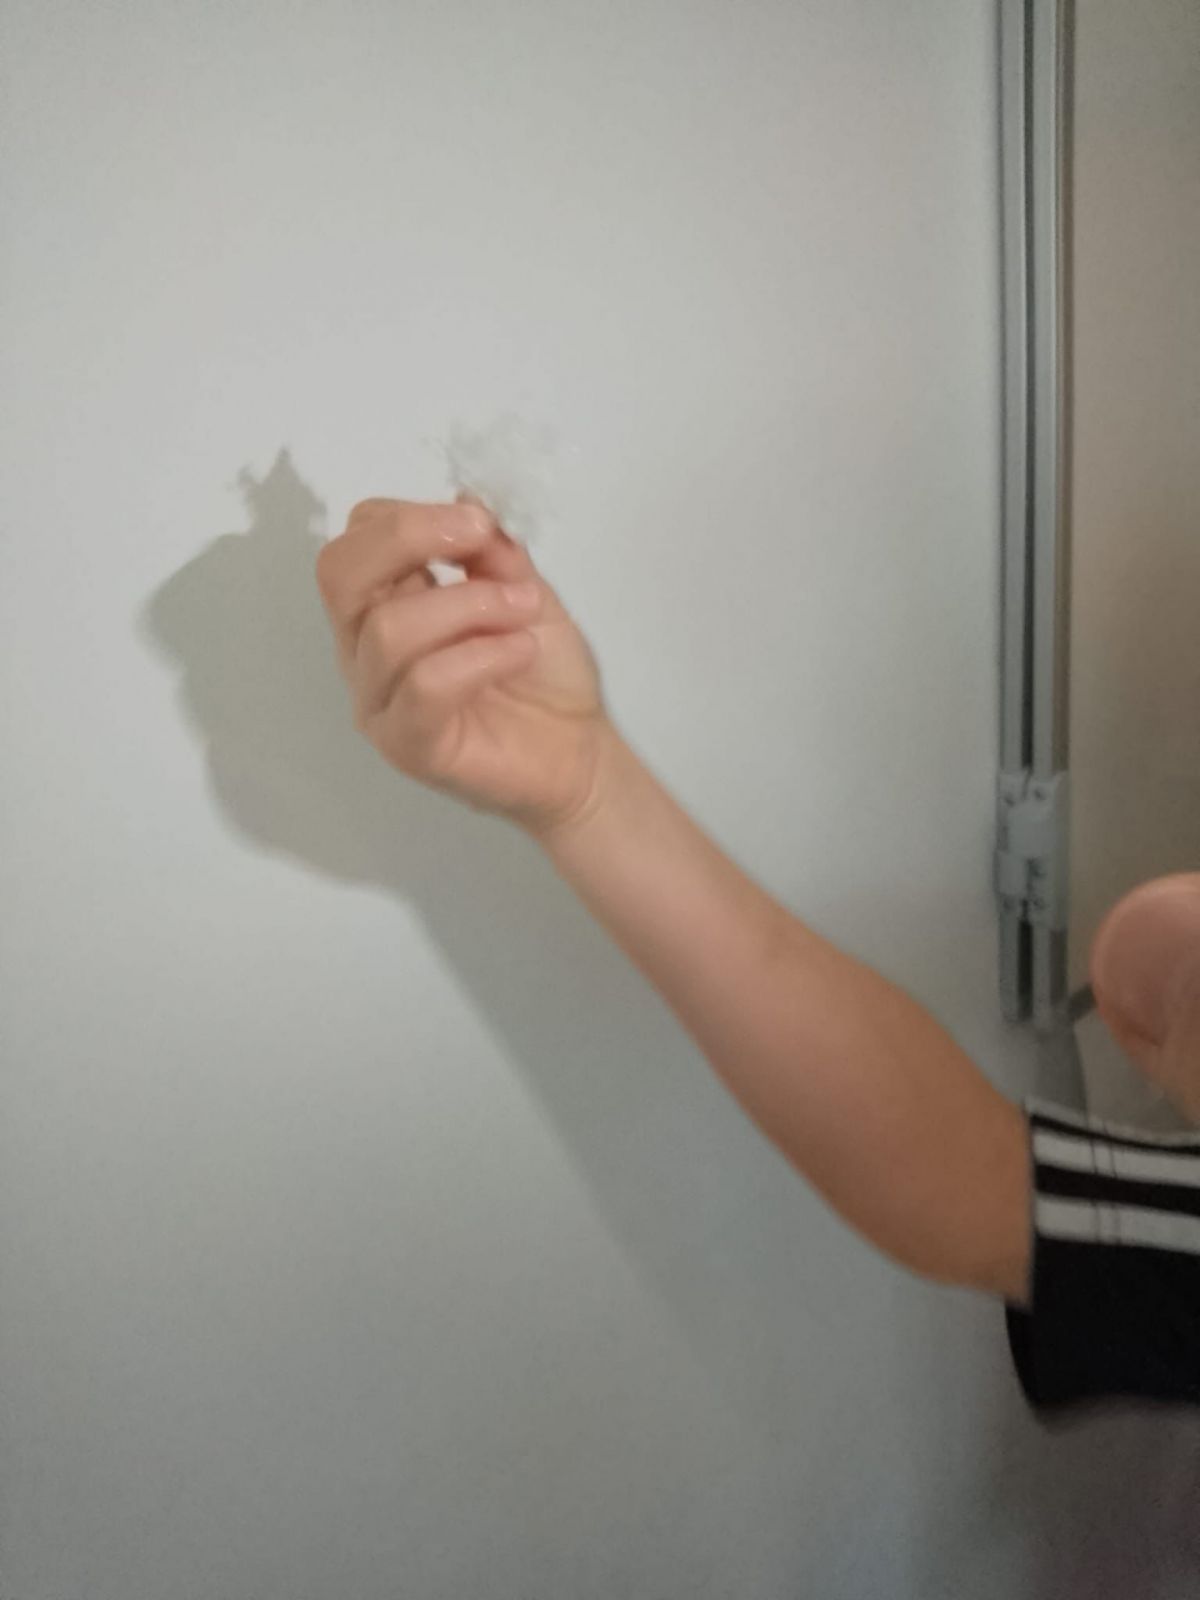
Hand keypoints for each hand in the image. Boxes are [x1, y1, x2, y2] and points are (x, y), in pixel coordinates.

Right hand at [316, 496, 610, 833]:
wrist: (580, 753)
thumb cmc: (544, 674)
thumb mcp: (524, 591)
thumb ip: (491, 552)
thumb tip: (465, 503)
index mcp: (383, 607)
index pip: (354, 544)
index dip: (408, 517)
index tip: (479, 525)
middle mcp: (364, 652)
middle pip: (339, 575)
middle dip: (408, 538)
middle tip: (480, 538)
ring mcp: (379, 703)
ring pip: (388, 630)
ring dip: (469, 604)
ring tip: (524, 611)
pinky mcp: (408, 746)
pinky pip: (424, 686)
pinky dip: (480, 656)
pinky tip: (520, 652)